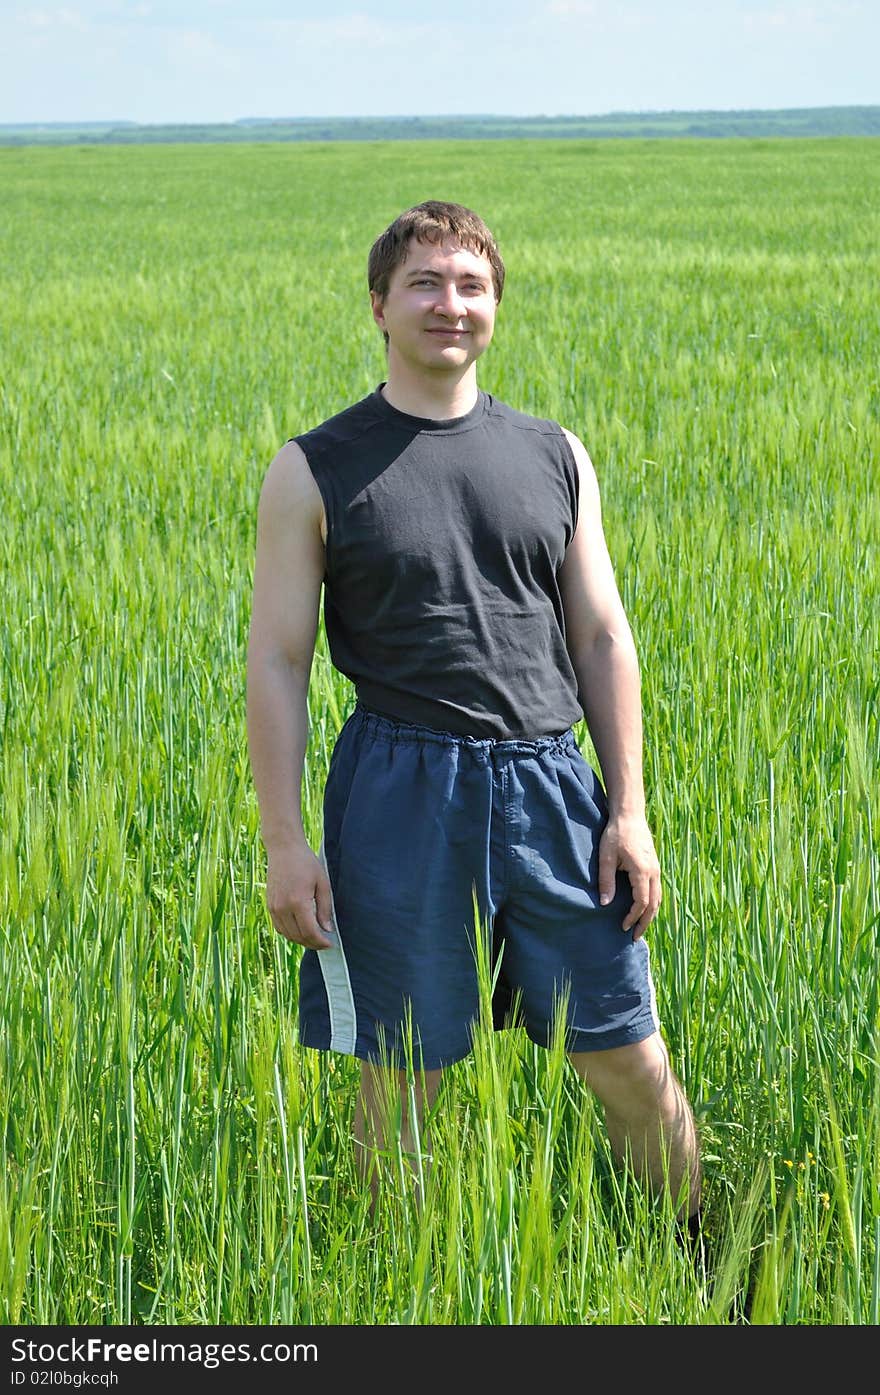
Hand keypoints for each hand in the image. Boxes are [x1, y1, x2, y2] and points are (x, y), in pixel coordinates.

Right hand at [265, 843, 333, 948]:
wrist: (284, 849)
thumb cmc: (306, 863)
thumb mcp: (322, 883)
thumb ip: (325, 908)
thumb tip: (327, 929)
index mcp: (298, 902)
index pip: (309, 932)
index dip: (321, 942)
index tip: (330, 944)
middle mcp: (283, 907)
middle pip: (298, 936)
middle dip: (313, 943)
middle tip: (325, 943)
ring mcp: (274, 907)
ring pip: (288, 935)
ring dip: (302, 940)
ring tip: (315, 938)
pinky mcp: (269, 906)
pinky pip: (279, 928)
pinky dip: (290, 933)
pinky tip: (301, 930)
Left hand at [598, 814, 660, 940]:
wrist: (630, 815)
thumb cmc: (616, 834)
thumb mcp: (606, 857)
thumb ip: (606, 881)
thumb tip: (605, 904)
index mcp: (643, 871)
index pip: (641, 902)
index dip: (633, 917)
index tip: (622, 927)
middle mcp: (654, 872)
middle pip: (654, 904)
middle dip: (645, 922)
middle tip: (635, 937)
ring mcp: (656, 868)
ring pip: (658, 898)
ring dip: (650, 914)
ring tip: (640, 927)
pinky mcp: (655, 865)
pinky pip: (657, 890)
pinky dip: (652, 903)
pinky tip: (643, 908)